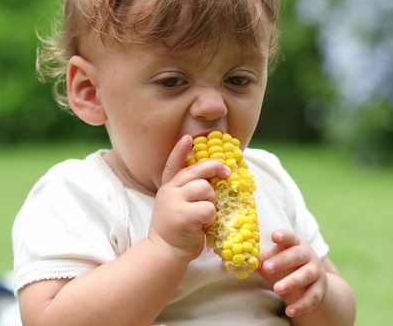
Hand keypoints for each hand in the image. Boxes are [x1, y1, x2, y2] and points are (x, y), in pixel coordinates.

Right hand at [149, 135, 230, 259]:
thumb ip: (188, 192)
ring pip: (206, 188)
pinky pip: (209, 208)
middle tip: (227, 172)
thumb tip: (214, 179)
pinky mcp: (183, 215)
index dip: (180, 150)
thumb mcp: (177, 206)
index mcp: (168, 187)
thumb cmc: (178, 231)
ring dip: (212, 201)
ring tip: (205, 215)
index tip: (188, 138)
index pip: (172, 164)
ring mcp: (175, 202)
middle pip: (198, 170)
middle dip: (215, 168)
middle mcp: (170, 191)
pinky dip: (211, 217)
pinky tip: (203, 225)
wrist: (165, 253)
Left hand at [259, 229, 327, 317]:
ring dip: (292, 282)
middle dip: (282, 261)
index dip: (283, 236)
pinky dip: (301, 305)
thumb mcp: (272, 261)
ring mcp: (315, 273)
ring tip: (277, 289)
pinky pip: (311, 298)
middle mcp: (308, 256)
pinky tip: (289, 311)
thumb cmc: (285, 267)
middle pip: (297, 255)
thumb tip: (235, 262)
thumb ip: (258, 259)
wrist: (310, 284)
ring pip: (306, 275)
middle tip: (266, 267)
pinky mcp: (319, 290)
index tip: (274, 236)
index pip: (290, 237)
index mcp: (295, 245)